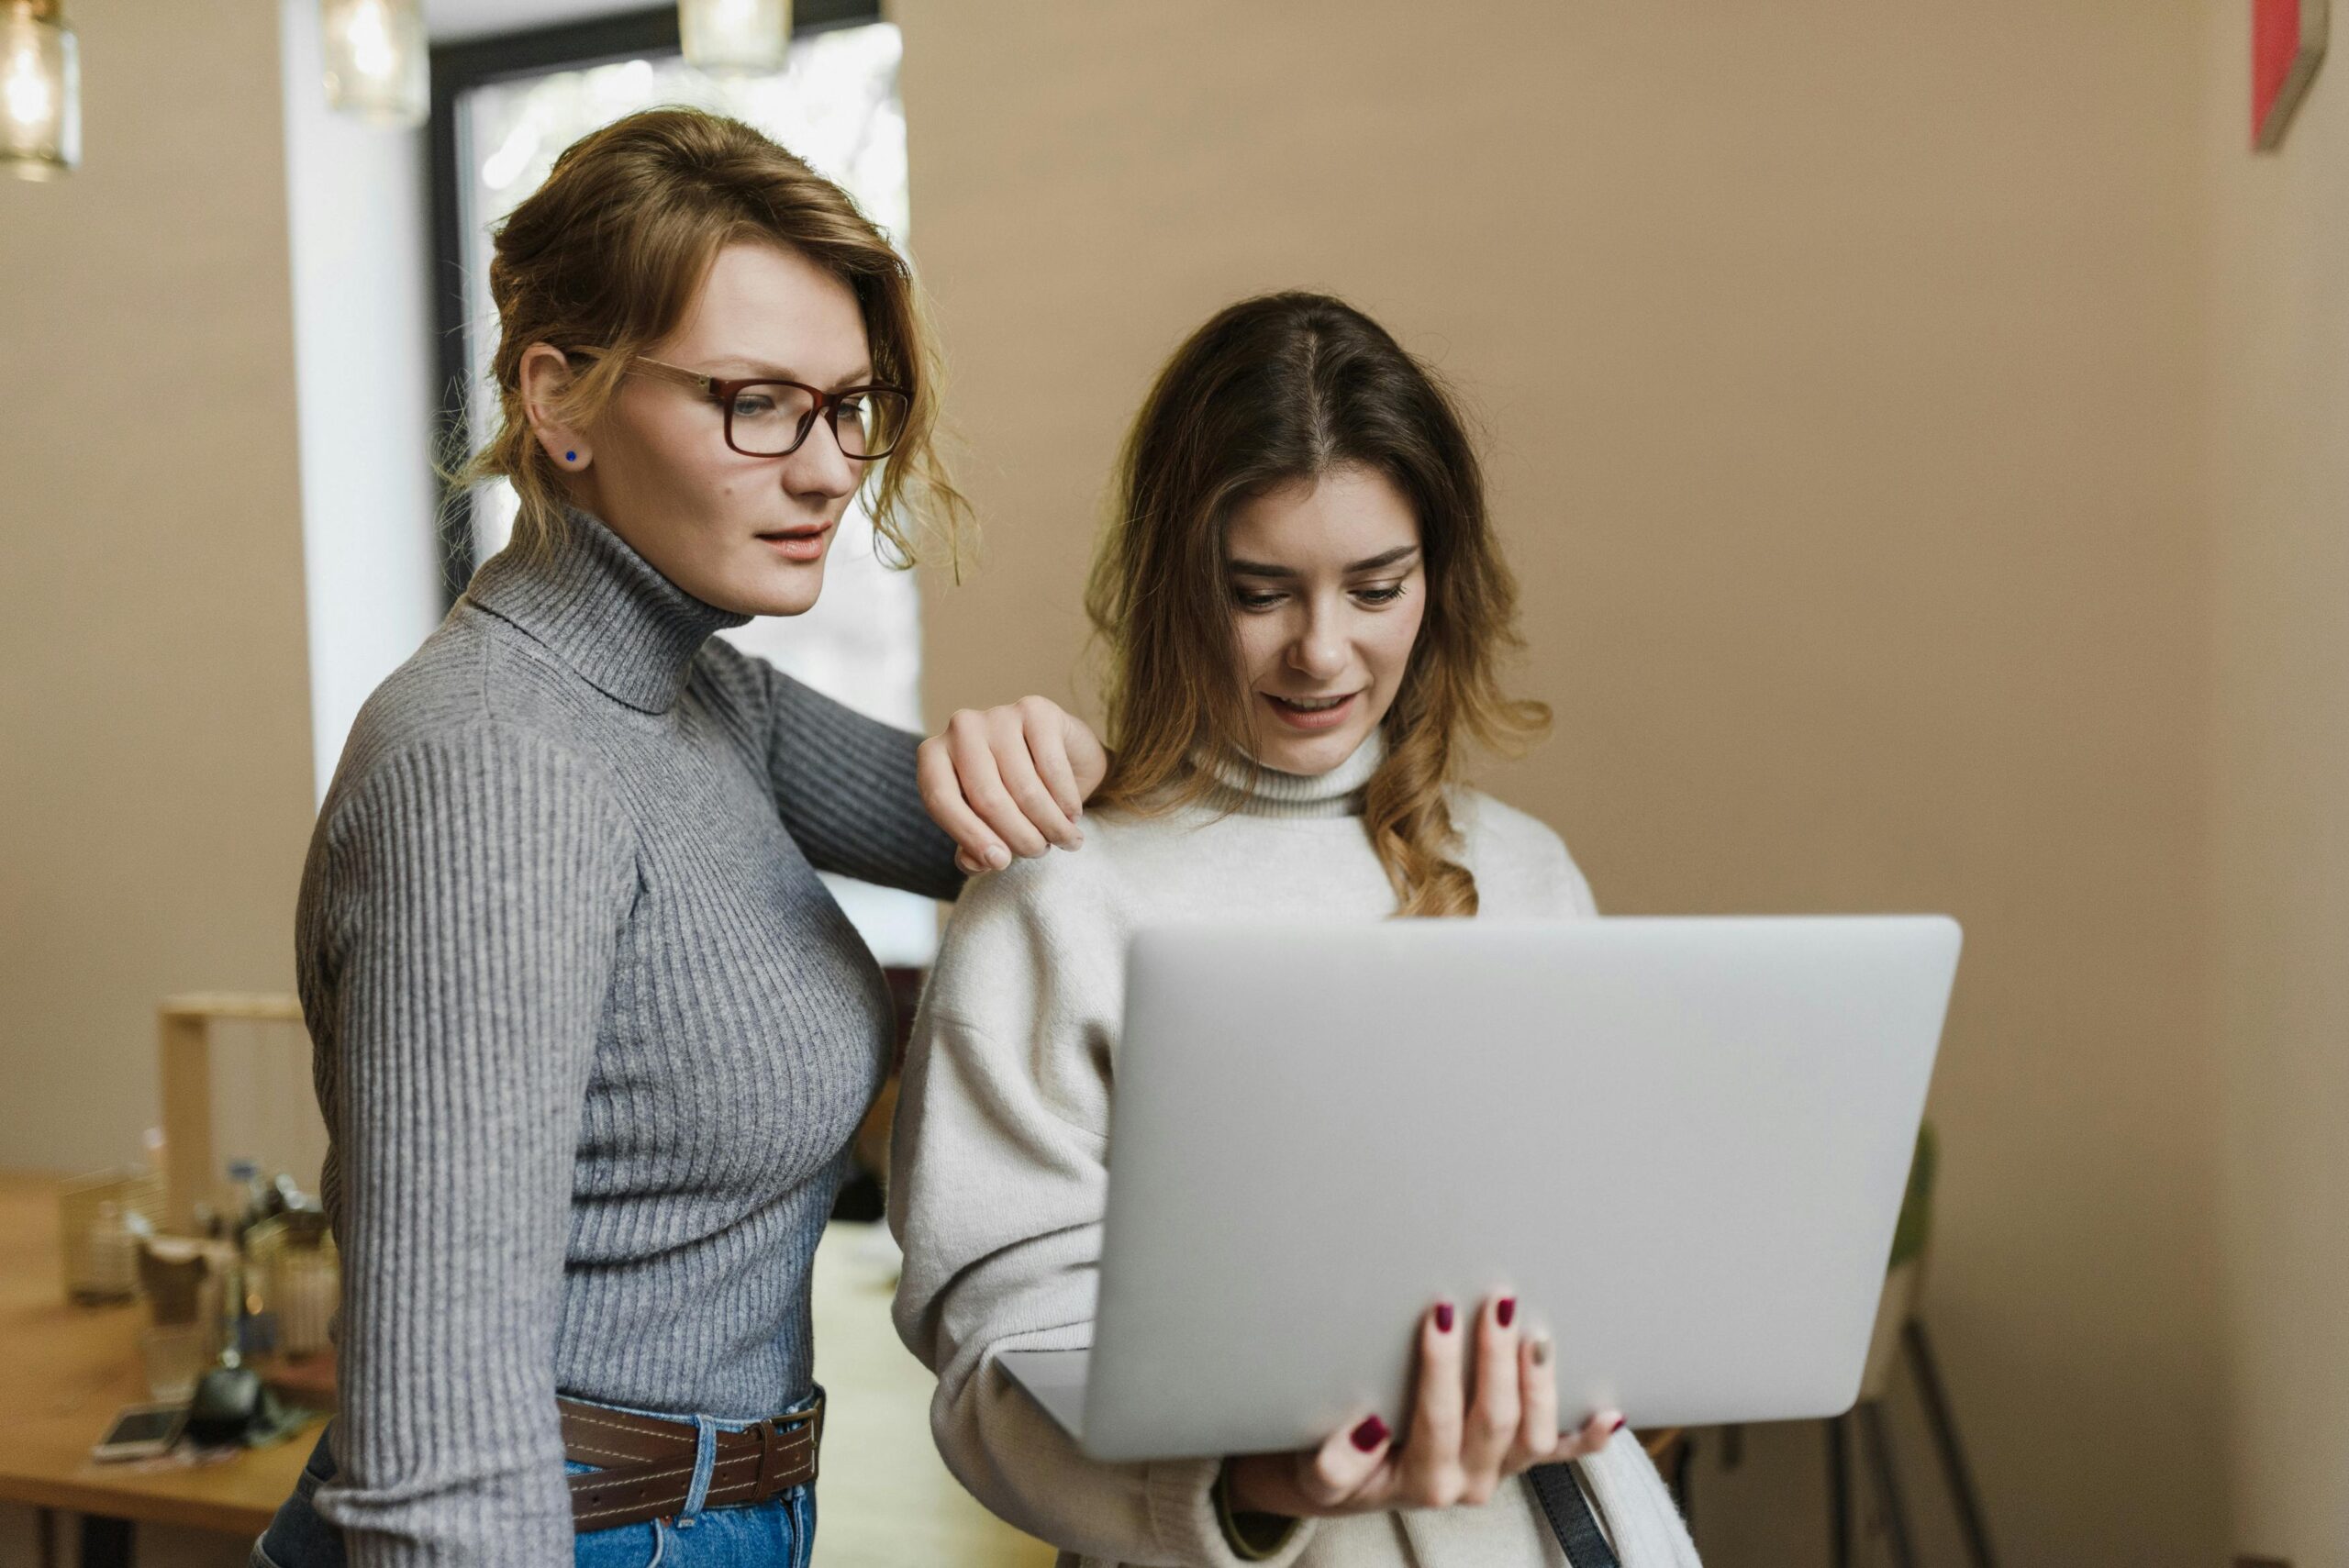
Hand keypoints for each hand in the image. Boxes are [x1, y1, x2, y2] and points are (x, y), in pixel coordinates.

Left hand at [916, 696, 1108, 875]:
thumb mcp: (987, 828)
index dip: (970, 836)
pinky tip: (1072, 815)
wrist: (1061, 759)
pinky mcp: (1036, 710)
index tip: (1000, 863)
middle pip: (986, 798)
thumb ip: (972, 850)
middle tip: (1039, 853)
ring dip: (1049, 825)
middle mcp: (961, 728)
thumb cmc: (1012, 798)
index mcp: (934, 756)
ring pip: (1024, 788)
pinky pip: (1052, 769)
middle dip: (1019, 836)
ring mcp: (998, 715)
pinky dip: (1066, 801)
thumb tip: (977, 862)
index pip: (941, 800)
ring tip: (1063, 840)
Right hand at [1223, 1294, 1623, 1518]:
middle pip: (1493, 1417)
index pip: (1438, 1417)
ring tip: (1535, 1331)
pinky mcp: (1513, 1461)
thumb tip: (1366, 1429)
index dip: (1442, 1365)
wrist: (1342, 1487)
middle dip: (1496, 1356)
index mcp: (1422, 1479)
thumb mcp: (1316, 1469)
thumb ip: (1337, 1461)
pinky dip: (1586, 1436)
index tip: (1441, 1312)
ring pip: (1532, 1432)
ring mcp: (1497, 1471)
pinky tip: (1608, 1413)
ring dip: (1538, 1381)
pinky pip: (1558, 1453)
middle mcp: (1466, 1481)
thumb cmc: (1328, 1462)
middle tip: (1495, 1301)